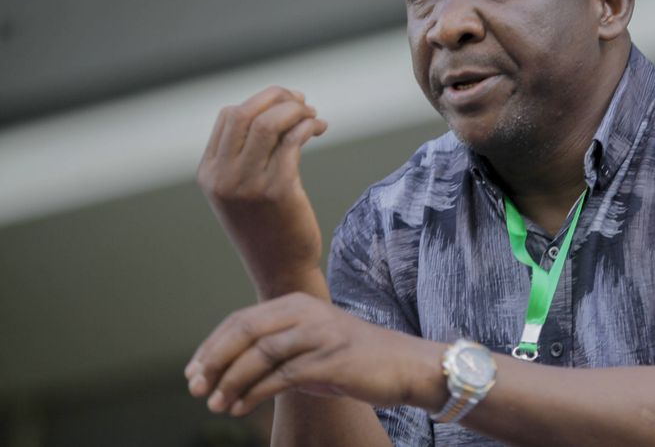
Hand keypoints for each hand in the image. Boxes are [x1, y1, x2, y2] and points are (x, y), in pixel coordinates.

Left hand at [185, 293, 443, 416]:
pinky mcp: (330, 359)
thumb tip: (228, 369)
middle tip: (195, 388)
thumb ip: (276, 346)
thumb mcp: (311, 343)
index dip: (211, 346)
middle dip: (213, 361)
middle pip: (244, 331)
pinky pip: (281, 375)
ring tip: (216, 405)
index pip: (240, 321)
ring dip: (231, 382)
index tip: (192, 372)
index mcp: (296, 304)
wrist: (405, 365)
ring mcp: (318, 333)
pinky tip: (241, 407)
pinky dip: (254, 393)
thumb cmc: (353, 360)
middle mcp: (305, 312)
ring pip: (259, 354)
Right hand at [197, 86, 328, 297]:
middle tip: (302, 101)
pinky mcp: (278, 190)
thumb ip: (247, 153)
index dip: (260, 101)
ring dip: (297, 110)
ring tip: (313, 116)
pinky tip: (319, 128)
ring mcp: (249, 183)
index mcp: (209, 172)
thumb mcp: (242, 188)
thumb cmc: (267, 224)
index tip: (286, 102)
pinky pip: (293, 141)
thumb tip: (276, 108)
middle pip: (246, 113)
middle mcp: (224, 176)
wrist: (279, 268)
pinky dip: (309, 126)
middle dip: (278, 97)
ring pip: (270, 123)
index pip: (229, 116)